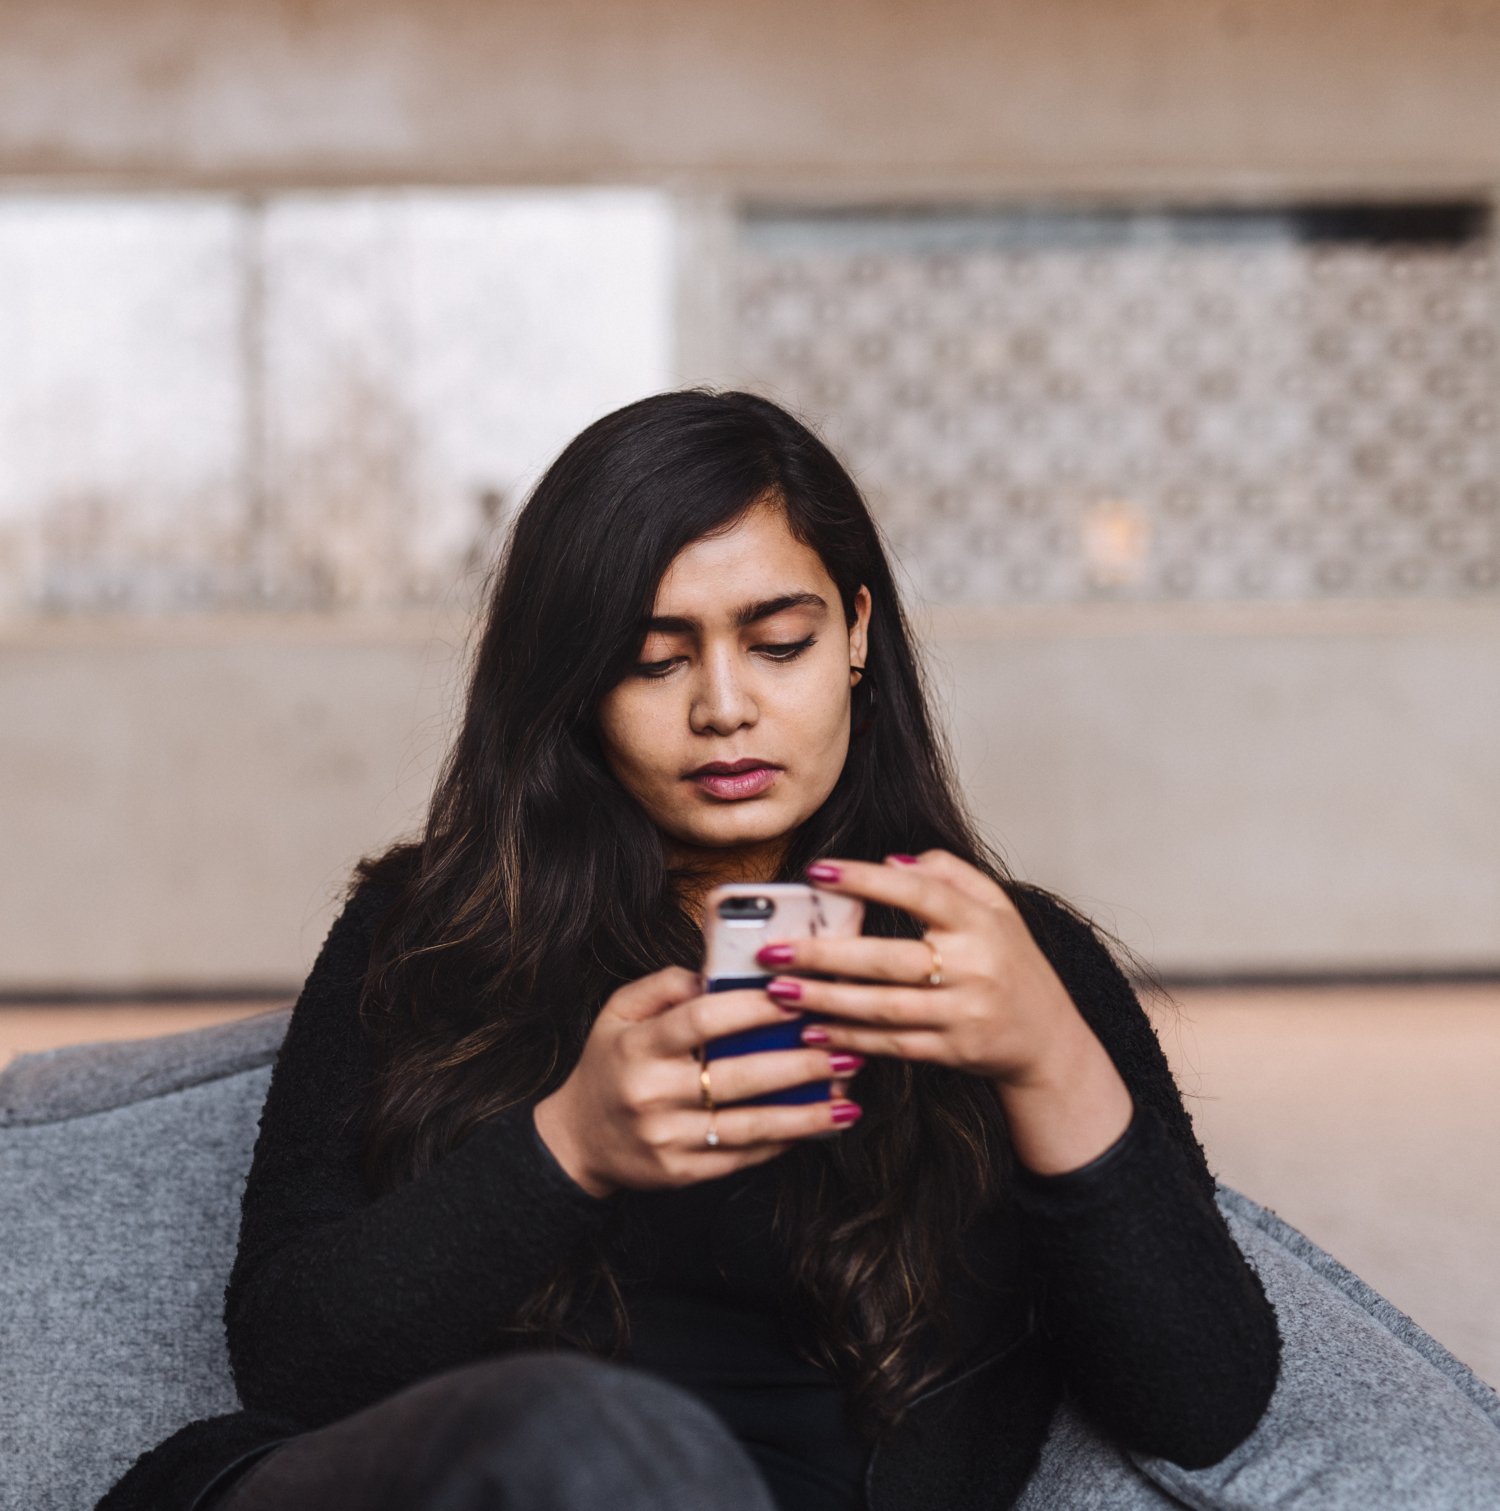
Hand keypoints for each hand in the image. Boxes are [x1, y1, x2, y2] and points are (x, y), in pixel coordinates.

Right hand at [532, 966, 865, 1198]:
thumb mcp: (619, 1013)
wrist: (576, 1140)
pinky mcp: (681, 1173)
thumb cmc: (610, 1064)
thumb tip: (716, 970)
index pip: (702, 1020)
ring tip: (848, 1098)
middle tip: (844, 1047)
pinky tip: (817, 1125)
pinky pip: (742, 1156)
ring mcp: (667, 1138)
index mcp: (638, 1046)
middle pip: (737, 1076)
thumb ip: (665, 985)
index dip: (753, 1007)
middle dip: (799, 1062)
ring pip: (749, 1125)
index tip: (797, 994)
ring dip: (806, 1113)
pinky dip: (784, 1140)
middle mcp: (652, 1093)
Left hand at [756, 850, 1097, 1089]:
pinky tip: (811, 1031)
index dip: (867, 881)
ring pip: (884, 1007)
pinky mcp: (954, 1052)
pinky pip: (893, 1045)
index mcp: (981, 922)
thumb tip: (892, 862)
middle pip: (889, 959)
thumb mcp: (996, 907)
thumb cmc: (1011, 963)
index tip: (817, 871)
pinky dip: (850, 1039)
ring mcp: (964, 1014)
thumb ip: (950, 873)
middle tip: (774, 950)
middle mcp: (974, 967)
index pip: (920, 893)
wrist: (1047, 1038)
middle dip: (825, 956)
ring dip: (826, 1001)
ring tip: (779, 991)